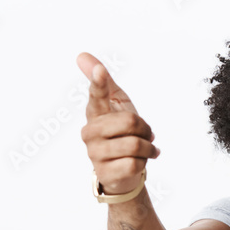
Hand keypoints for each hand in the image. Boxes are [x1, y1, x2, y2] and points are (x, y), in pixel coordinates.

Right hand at [77, 52, 160, 194]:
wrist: (123, 170)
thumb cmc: (119, 132)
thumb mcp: (116, 104)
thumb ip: (103, 82)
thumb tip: (82, 55)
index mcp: (94, 113)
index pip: (96, 95)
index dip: (99, 83)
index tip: (101, 71)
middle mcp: (90, 132)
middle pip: (130, 121)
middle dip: (145, 129)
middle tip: (146, 134)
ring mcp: (94, 154)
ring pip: (135, 145)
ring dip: (148, 148)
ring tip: (146, 150)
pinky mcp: (105, 173)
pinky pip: (134, 164)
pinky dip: (144, 163)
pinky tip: (139, 162)